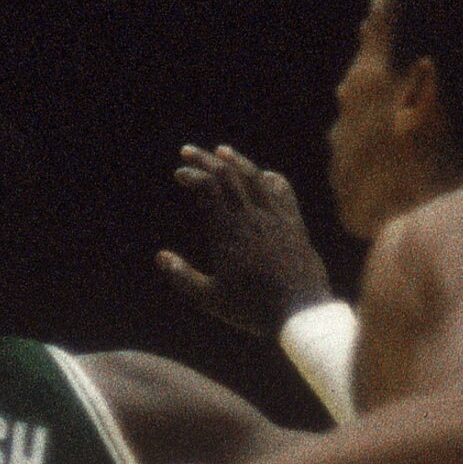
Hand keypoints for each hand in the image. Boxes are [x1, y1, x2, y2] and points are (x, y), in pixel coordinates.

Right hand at [158, 145, 331, 338]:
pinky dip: (270, 179)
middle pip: (228, 176)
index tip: (180, 173)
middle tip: (189, 151)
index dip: (193, 175)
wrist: (301, 312)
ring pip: (255, 178)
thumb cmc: (253, 309)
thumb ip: (183, 277)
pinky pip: (283, 192)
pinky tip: (263, 175)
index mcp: (228, 233)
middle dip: (206, 159)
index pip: (208, 189)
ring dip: (236, 161)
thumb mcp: (210, 299)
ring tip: (222, 151)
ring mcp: (276, 219)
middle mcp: (252, 218)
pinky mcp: (294, 225)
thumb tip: (160, 257)